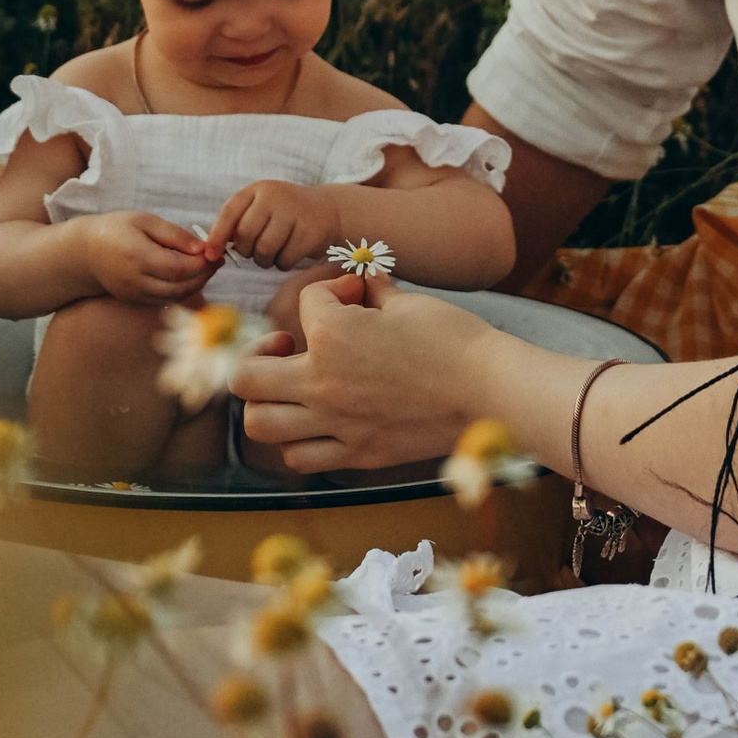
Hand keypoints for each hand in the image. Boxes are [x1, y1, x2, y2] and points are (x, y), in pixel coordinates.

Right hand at [80, 211, 210, 304]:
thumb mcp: (145, 221)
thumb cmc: (117, 229)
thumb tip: (202, 248)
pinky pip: (165, 300)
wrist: (86, 252)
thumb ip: (174, 235)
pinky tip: (189, 276)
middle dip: (203, 276)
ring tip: (206, 268)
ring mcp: (134, 295)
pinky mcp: (135, 302)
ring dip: (195, 285)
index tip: (214, 253)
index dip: (201, 264)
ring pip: (174, 297)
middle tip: (216, 261)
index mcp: (136, 256)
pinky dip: (181, 290)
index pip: (178, 268)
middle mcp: (134, 280)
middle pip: (179, 287)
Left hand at [199, 177, 338, 272]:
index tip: (211, 255)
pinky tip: (289, 253)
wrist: (327, 210)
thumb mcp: (260, 208)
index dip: (217, 236)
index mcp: (257, 190)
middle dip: (246, 250)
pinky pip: (284, 259)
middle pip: (245, 235)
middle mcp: (275, 196)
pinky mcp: (310, 231)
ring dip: (264, 260)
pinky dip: (282, 263)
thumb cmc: (284, 214)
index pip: (230, 212)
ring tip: (272, 253)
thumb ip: (237, 223)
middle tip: (254, 251)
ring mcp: (294, 212)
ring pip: (264, 250)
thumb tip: (211, 248)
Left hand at [230, 275, 502, 478]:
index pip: (305, 304)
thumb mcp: (409, 303)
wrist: (493, 392)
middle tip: (287, 347)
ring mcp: (336, 425)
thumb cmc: (456, 341)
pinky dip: (298, 440)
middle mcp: (322, 383)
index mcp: (333, 335)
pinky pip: (300, 456)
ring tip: (293, 388)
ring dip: (267, 401)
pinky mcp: (358, 454)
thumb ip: (374, 292)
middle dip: (257, 354)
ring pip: (260, 424)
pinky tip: (320, 421)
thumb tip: (363, 281)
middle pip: (245, 375)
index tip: (358, 293)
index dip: (332, 290)